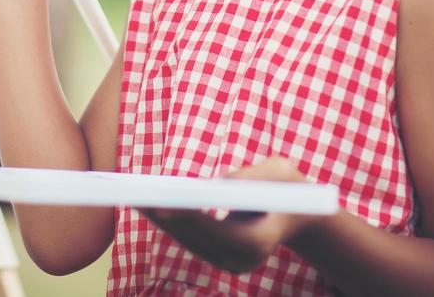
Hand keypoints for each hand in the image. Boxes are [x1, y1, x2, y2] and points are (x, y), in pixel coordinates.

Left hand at [137, 157, 326, 274]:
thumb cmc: (288, 186)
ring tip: (134, 196)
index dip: (188, 216)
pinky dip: (171, 222)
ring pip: (188, 241)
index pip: (217, 231)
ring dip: (161, 220)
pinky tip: (151, 204)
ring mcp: (231, 264)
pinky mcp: (220, 259)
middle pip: (196, 239)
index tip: (161, 202)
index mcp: (260, 241)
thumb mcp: (280, 170)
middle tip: (136, 194)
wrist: (299, 215)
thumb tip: (216, 183)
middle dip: (165, 216)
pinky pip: (191, 241)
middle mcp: (243, 260)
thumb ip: (251, 176)